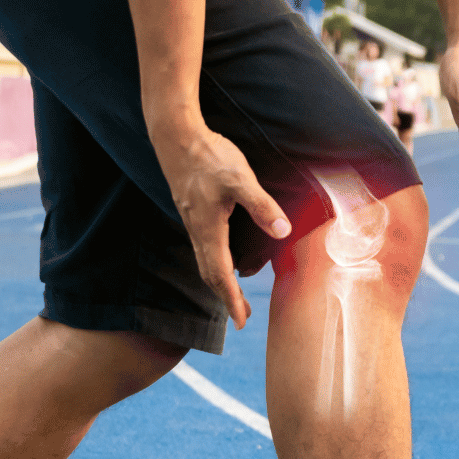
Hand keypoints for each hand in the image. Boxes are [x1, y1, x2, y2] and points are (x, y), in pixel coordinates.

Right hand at [151, 121, 290, 328]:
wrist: (176, 136)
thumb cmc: (209, 157)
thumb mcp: (240, 179)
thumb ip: (261, 205)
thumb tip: (282, 231)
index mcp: (208, 230)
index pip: (220, 275)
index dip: (231, 300)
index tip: (241, 322)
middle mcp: (197, 230)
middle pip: (210, 274)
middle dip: (226, 297)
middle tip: (242, 317)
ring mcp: (193, 221)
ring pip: (206, 261)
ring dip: (220, 281)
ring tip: (235, 294)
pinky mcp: (193, 210)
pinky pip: (204, 247)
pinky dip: (216, 262)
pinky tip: (226, 257)